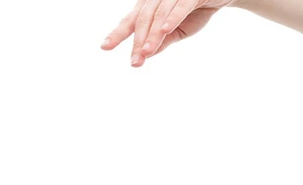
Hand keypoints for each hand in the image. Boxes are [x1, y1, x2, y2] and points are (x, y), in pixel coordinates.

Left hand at [100, 0, 236, 66]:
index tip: (105, 47)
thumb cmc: (198, 11)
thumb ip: (163, 40)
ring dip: (152, 34)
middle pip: (143, 19)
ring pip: (158, 15)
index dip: (118, 32)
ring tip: (146, 52)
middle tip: (135, 61)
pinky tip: (165, 30)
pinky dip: (172, 18)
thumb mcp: (180, 30)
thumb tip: (146, 54)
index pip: (131, 20)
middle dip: (138, 41)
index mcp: (151, 6)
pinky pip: (179, 7)